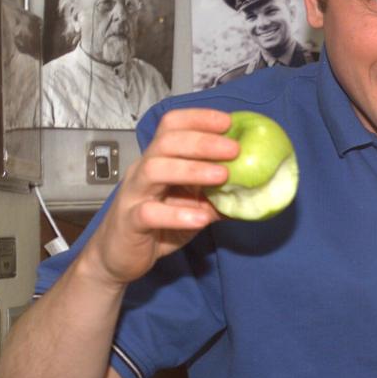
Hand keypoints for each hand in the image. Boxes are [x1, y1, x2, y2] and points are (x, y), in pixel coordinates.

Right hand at [80, 107, 237, 287]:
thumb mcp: (193, 206)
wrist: (120, 258)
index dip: (198, 119)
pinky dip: (177, 214)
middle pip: (165, 142)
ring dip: (191, 169)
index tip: (227, 121)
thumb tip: (256, 188)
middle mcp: (143, 171)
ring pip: (154, 169)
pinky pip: (149, 213)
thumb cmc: (157, 226)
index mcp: (158, 161)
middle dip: (202, 141)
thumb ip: (218, 195)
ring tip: (222, 176)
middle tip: (234, 149)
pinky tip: (201, 218)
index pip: (172, 126)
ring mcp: (134, 195)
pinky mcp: (130, 222)